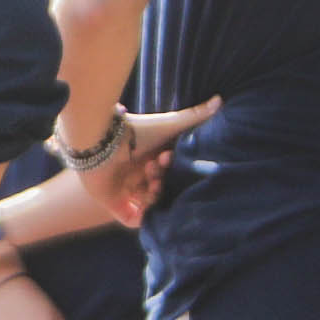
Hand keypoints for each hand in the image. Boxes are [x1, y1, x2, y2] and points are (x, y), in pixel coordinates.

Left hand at [76, 102, 216, 226]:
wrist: (99, 140)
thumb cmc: (135, 131)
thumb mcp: (171, 125)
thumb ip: (195, 116)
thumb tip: (221, 100)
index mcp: (150, 158)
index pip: (169, 172)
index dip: (173, 169)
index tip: (168, 156)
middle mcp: (138, 174)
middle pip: (160, 188)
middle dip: (163, 182)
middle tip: (156, 169)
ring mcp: (125, 189)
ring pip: (149, 205)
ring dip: (154, 197)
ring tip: (150, 182)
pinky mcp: (113, 203)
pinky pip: (132, 219)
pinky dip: (142, 217)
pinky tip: (146, 205)